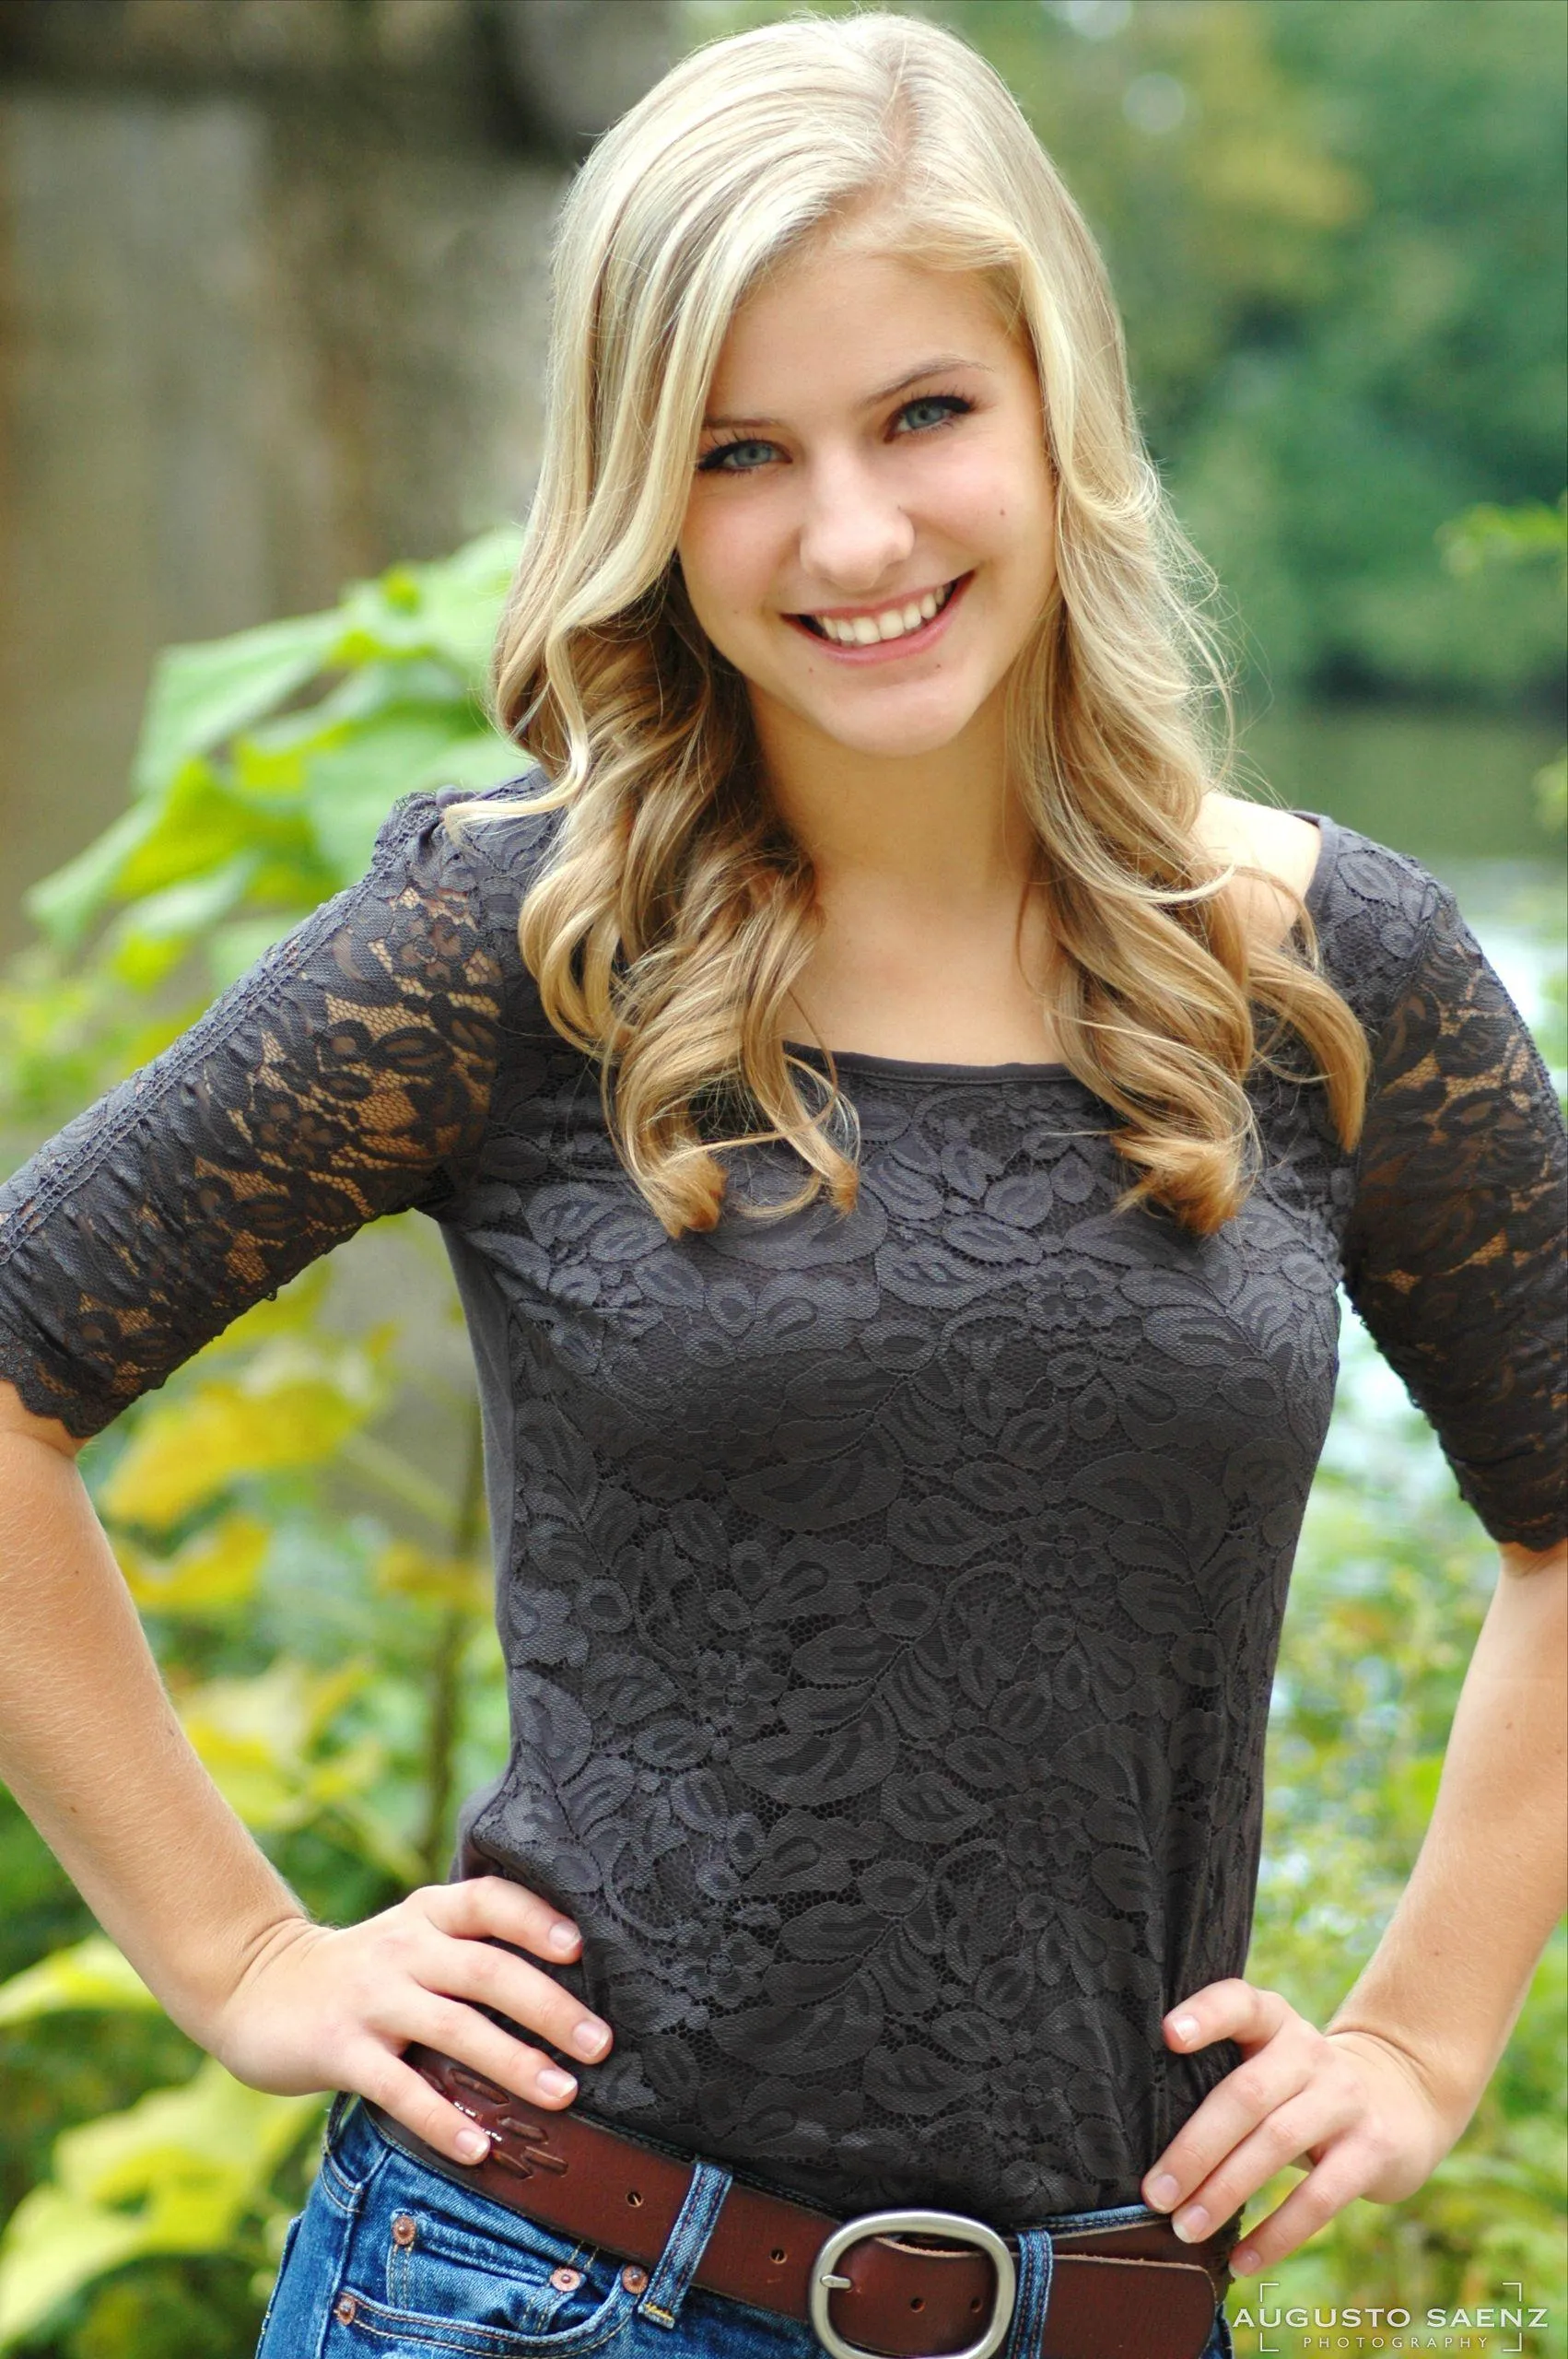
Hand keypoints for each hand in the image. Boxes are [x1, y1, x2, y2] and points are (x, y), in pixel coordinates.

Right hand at [204, 1877, 611, 2166]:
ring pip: (453, 2026)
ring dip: (513, 2062)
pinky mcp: (339, 2048)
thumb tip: (567, 1988)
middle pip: (486, 1969)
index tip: (580, 1950)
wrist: (255, 1986)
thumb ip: (469, 1948)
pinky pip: (399, 2086)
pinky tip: (478, 2146)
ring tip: (562, 2094)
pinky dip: (441, 2118)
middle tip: (600, 2044)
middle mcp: (403, 1947)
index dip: (536, 1920)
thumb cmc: (362, 1970)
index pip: (489, 1901)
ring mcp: (370, 1997)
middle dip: (549, 2007)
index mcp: (427, 1914)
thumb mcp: (411, 1937)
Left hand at [1140, 1980, 1456, 2274]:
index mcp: (1272, 2022)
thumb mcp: (1268, 2063)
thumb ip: (1219, 2083)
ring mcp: (1344, 2098)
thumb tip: (1144, 2154)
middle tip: (1155, 2194)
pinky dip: (1277, 2234)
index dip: (1204, 2015)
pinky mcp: (1372, 2148)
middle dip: (1195, 2149)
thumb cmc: (1297, 2089)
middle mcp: (1308, 2051)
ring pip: (1277, 2143)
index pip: (1238, 2003)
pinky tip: (1242, 2262)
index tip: (1167, 2036)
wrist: (1399, 2098)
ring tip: (1186, 2229)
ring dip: (1226, 2192)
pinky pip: (1320, 2197)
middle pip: (1245, 2094)